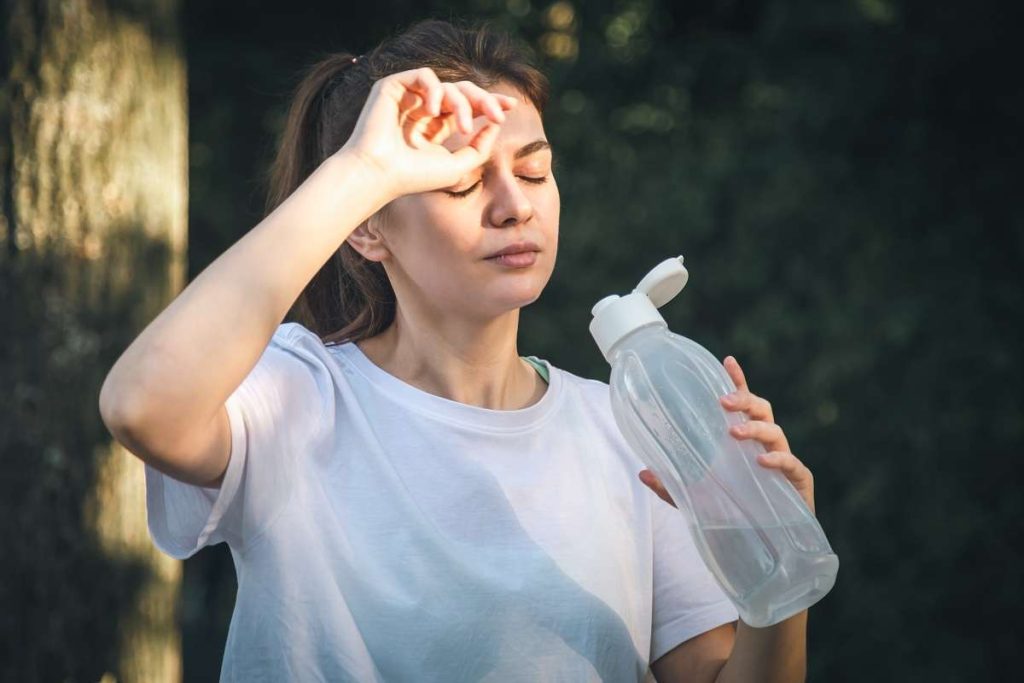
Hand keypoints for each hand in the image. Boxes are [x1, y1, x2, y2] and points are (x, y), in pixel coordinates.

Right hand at [337, 67, 516, 199]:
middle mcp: (423, 109)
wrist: (379, 175)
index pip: (467, 106)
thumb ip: (480, 148)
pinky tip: (433, 111)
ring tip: (462, 127)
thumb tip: (495, 124)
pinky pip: (424, 75)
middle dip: (484, 100)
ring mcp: (408, 97)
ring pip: (448, 86)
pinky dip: (435, 90)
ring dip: (461, 104)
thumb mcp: (458, 166)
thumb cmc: (414, 177)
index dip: (489, 103)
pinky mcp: (392, 87)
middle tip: (498, 113)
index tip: (511, 106)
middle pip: (462, 92)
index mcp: (436, 126)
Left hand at [638, 355, 815, 514]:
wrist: (763, 548)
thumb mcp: (694, 500)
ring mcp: (784, 462)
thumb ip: (671, 485)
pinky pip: (792, 464)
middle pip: (761, 409)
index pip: (742, 406)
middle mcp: (765, 446)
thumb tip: (641, 472)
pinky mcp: (798, 483)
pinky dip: (778, 459)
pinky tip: (762, 461)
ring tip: (734, 432)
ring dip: (754, 428)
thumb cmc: (734, 516)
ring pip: (775, 431)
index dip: (737, 381)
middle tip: (722, 401)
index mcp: (744, 443)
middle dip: (744, 399)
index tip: (726, 360)